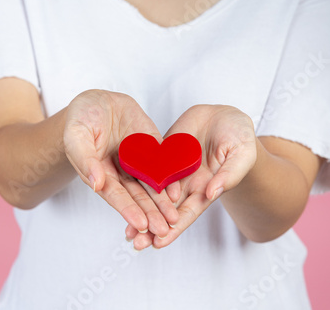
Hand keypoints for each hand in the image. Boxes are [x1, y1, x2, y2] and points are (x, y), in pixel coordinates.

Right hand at [64, 90, 178, 237]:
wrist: (98, 101)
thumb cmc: (81, 119)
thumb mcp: (76, 135)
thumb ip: (85, 159)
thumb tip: (96, 183)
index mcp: (101, 174)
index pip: (116, 196)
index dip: (128, 210)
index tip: (141, 224)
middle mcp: (121, 173)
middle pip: (137, 196)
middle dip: (150, 214)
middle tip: (164, 230)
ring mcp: (138, 161)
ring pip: (152, 185)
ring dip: (162, 203)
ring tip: (174, 219)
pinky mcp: (152, 148)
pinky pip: (163, 164)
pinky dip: (170, 178)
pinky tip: (178, 191)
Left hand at [125, 105, 256, 249]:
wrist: (225, 117)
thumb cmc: (240, 137)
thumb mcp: (241, 155)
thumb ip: (228, 175)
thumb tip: (212, 192)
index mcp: (204, 189)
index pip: (185, 214)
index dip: (173, 229)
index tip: (158, 243)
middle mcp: (184, 183)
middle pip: (163, 210)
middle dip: (149, 227)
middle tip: (132, 241)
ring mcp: (170, 169)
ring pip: (150, 193)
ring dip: (137, 209)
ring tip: (124, 228)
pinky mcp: (161, 153)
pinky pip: (145, 167)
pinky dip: (133, 180)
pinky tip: (119, 190)